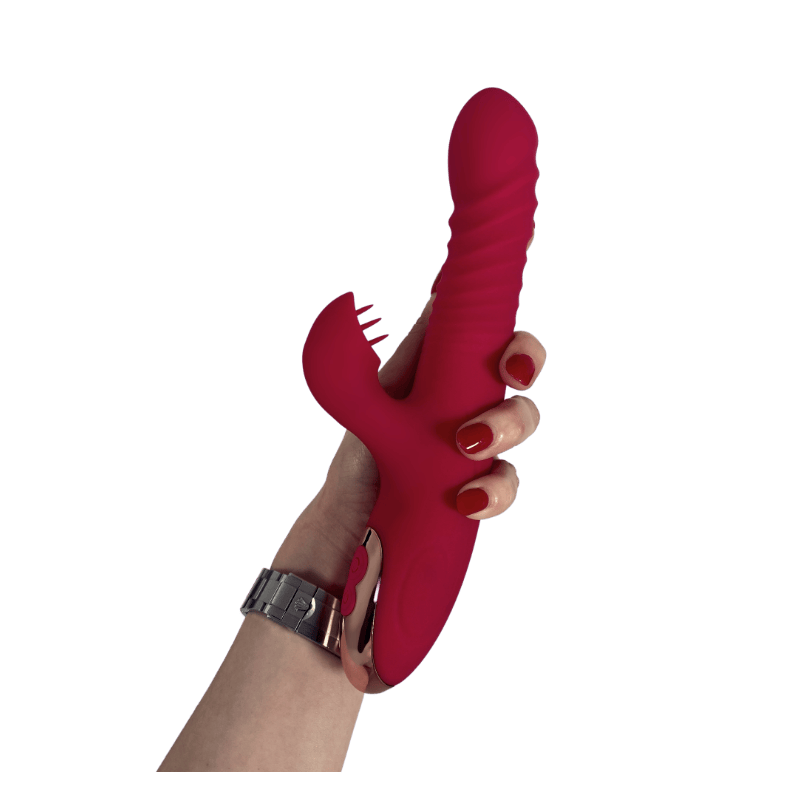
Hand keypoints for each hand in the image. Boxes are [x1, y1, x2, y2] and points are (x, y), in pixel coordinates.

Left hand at [270, 269, 545, 597]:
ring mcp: (477, 448)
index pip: (493, 345)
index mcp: (445, 375)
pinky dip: (494, 491)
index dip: (518, 342)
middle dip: (524, 372)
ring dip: (505, 429)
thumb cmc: (358, 455)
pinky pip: (503, 485)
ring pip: (519, 425)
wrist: (346, 525)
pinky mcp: (478, 490)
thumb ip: (405, 356)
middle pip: (518, 380)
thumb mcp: (372, 399)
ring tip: (468, 445)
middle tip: (511, 377)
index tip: (515, 348)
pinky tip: (468, 501)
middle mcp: (467, 405)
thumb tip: (437, 297)